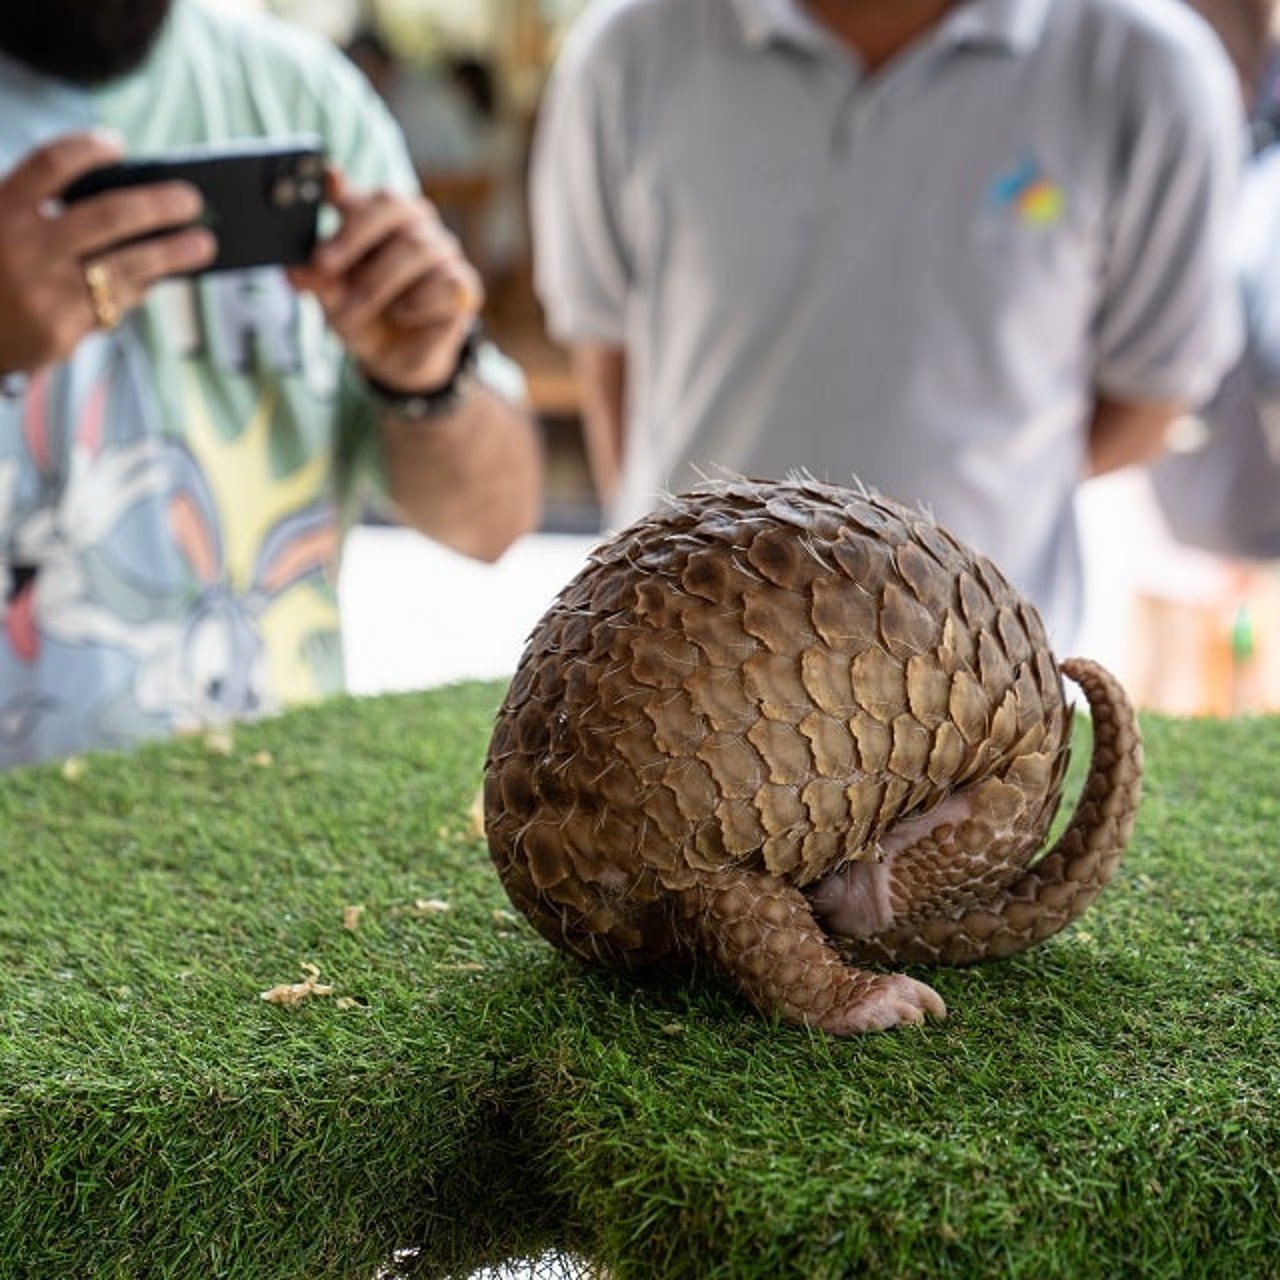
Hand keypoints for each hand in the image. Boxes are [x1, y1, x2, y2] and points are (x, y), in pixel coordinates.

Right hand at [0, 132, 216, 374]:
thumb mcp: (0, 229)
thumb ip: (44, 213)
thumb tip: (128, 199)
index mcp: (0, 212)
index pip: (50, 164)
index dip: (87, 150)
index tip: (117, 144)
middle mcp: (22, 249)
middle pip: (107, 216)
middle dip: (157, 205)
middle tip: (191, 199)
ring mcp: (43, 293)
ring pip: (125, 267)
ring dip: (172, 253)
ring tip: (203, 244)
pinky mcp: (60, 331)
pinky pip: (115, 304)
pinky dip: (139, 287)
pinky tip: (157, 276)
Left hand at [288, 169, 482, 393]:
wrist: (397, 362)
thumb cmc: (366, 319)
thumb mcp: (334, 303)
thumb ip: (319, 282)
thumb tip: (295, 272)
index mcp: (374, 218)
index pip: (358, 193)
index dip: (340, 185)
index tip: (326, 179)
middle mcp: (412, 225)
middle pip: (393, 203)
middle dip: (355, 233)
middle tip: (324, 263)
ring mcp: (443, 252)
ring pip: (418, 246)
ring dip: (379, 282)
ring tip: (357, 309)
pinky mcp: (465, 284)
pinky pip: (446, 283)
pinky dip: (419, 303)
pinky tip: (404, 316)